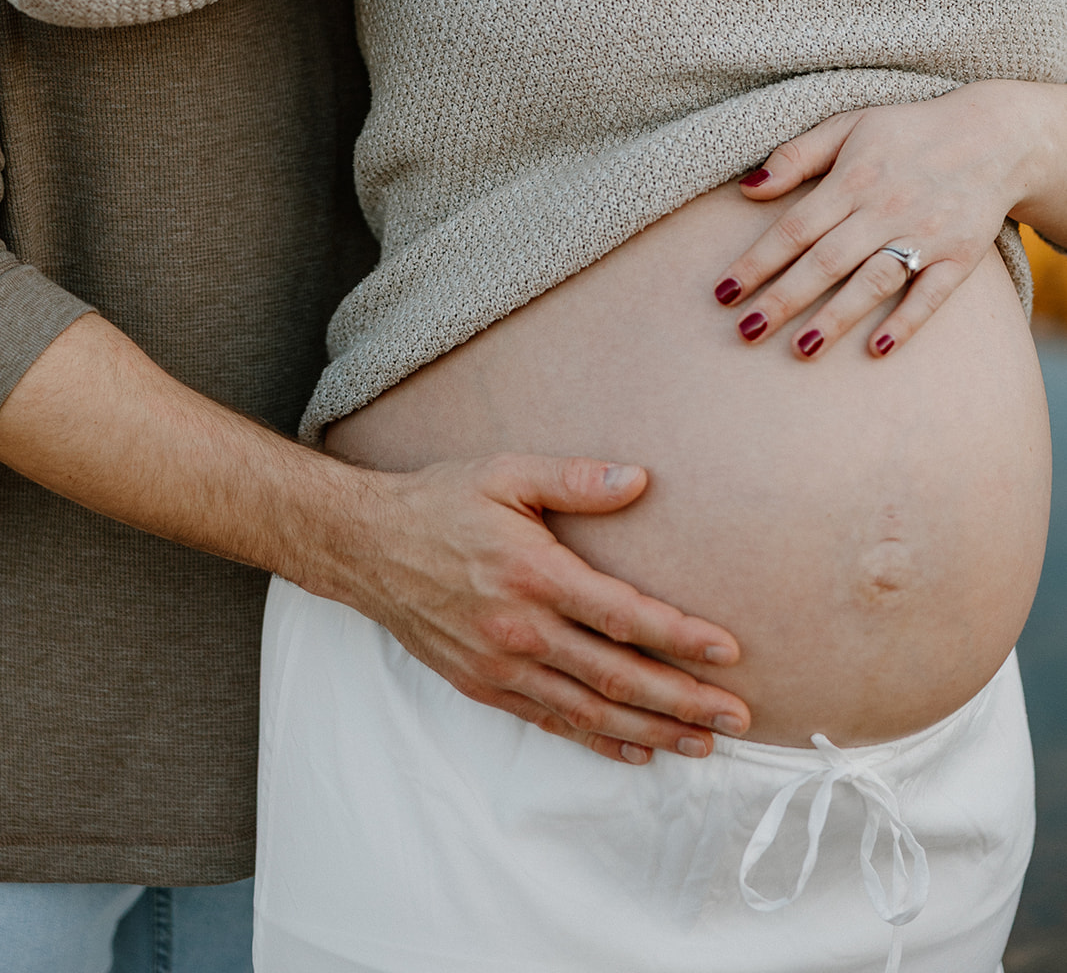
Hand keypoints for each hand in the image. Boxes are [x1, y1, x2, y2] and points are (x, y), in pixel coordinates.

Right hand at [325, 452, 749, 764]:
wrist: (368, 547)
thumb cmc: (442, 502)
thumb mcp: (506, 473)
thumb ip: (575, 479)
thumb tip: (640, 480)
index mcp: (534, 573)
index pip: (622, 615)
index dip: (680, 637)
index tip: (728, 652)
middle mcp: (520, 628)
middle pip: (616, 675)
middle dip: (682, 700)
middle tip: (738, 717)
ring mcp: (500, 665)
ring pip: (589, 709)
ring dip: (651, 730)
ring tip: (704, 742)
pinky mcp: (483, 686)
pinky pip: (550, 722)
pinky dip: (597, 740)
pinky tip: (635, 748)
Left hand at [710, 80, 1054, 360]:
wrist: (996, 136)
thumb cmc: (908, 132)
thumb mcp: (849, 125)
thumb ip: (797, 156)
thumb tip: (748, 188)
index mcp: (853, 178)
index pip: (794, 228)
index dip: (756, 262)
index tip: (722, 293)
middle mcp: (886, 209)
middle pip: (826, 261)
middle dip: (783, 298)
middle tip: (745, 332)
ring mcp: (926, 234)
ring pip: (874, 281)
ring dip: (837, 317)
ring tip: (801, 350)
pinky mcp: (960, 256)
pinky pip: (932, 294)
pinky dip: (907, 321)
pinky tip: (878, 350)